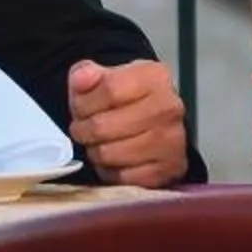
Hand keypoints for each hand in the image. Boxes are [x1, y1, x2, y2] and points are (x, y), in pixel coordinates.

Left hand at [67, 59, 188, 187]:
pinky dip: (110, 171)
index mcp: (154, 77)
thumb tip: (81, 78)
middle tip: (82, 129)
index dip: (83, 102)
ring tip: (97, 143)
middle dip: (83, 130)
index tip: (78, 107)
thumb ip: (87, 74)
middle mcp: (169, 107)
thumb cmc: (127, 98)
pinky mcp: (168, 169)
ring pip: (109, 154)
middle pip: (103, 126)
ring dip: (94, 151)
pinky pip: (121, 177)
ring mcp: (172, 141)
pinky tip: (112, 159)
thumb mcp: (106, 76)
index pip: (108, 89)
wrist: (156, 120)